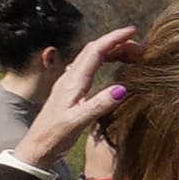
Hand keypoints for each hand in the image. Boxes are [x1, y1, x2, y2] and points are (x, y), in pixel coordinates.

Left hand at [14, 26, 137, 168]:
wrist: (36, 148)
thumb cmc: (54, 136)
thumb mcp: (77, 122)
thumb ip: (98, 105)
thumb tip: (122, 88)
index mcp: (73, 81)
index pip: (95, 51)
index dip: (114, 38)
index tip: (133, 31)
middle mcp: (70, 78)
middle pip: (94, 51)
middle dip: (118, 43)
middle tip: (142, 48)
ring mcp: (69, 83)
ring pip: (92, 58)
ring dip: (112, 52)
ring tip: (134, 55)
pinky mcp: (70, 91)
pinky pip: (90, 68)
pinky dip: (105, 61)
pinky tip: (114, 67)